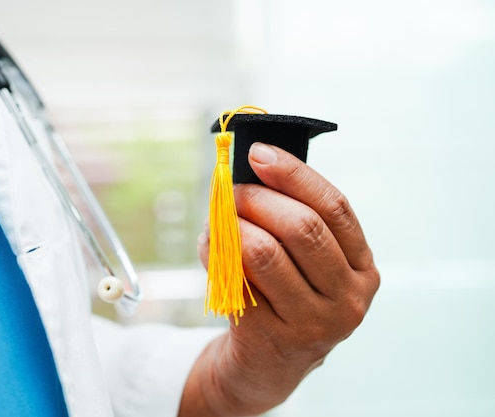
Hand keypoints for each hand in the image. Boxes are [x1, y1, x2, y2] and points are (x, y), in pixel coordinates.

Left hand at [179, 142, 379, 416]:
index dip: (294, 173)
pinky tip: (209, 245)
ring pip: (266, 252)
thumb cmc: (286, 300)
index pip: (335, 207)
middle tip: (231, 190)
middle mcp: (348, 297)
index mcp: (362, 268)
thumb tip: (251, 169)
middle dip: (258, 198)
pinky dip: (214, 253)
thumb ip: (293, 221)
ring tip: (220, 218)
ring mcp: (314, 323)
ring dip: (234, 224)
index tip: (258, 151)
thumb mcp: (308, 264)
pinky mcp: (273, 339)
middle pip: (303, 227)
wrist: (269, 366)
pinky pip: (235, 280)